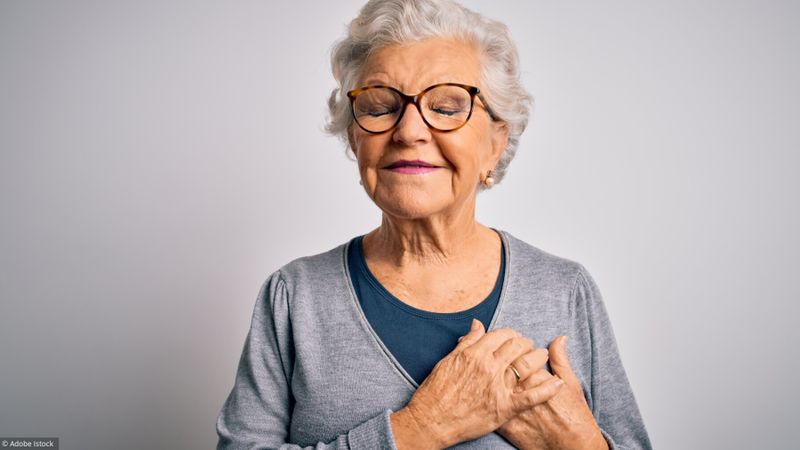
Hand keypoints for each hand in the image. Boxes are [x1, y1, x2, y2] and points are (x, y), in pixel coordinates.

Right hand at [391, 320, 562, 448]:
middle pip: (517, 346)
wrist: (431, 420)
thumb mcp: (448, 360)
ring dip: (539, 358)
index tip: (514, 338)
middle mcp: (488, 367)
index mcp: (474, 353)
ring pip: (527, 365)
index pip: (502, 335)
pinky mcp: (504, 408)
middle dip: (527, 343)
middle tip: (529, 346)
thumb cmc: (436, 391)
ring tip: (543, 358)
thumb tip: (479, 324)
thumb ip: (467, 342)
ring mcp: (497, 387)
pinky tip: (557, 383)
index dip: (512, 334)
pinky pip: (531, 397)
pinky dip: (547, 389)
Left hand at [497, 336, 608, 449]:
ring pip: (492, 384)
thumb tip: (560, 339)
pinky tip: (486, 392)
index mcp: (535, 376)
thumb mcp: (572, 383)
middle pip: (501, 366)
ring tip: (493, 373)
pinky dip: (486, 399)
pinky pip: (489, 408)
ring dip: (489, 375)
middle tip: (503, 360)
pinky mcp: (506, 426)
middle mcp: (520, 390)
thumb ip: (561, 359)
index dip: (515, 348)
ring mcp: (511, 408)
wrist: (573, 447)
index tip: (517, 348)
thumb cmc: (575, 416)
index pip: (516, 353)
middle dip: (499, 359)